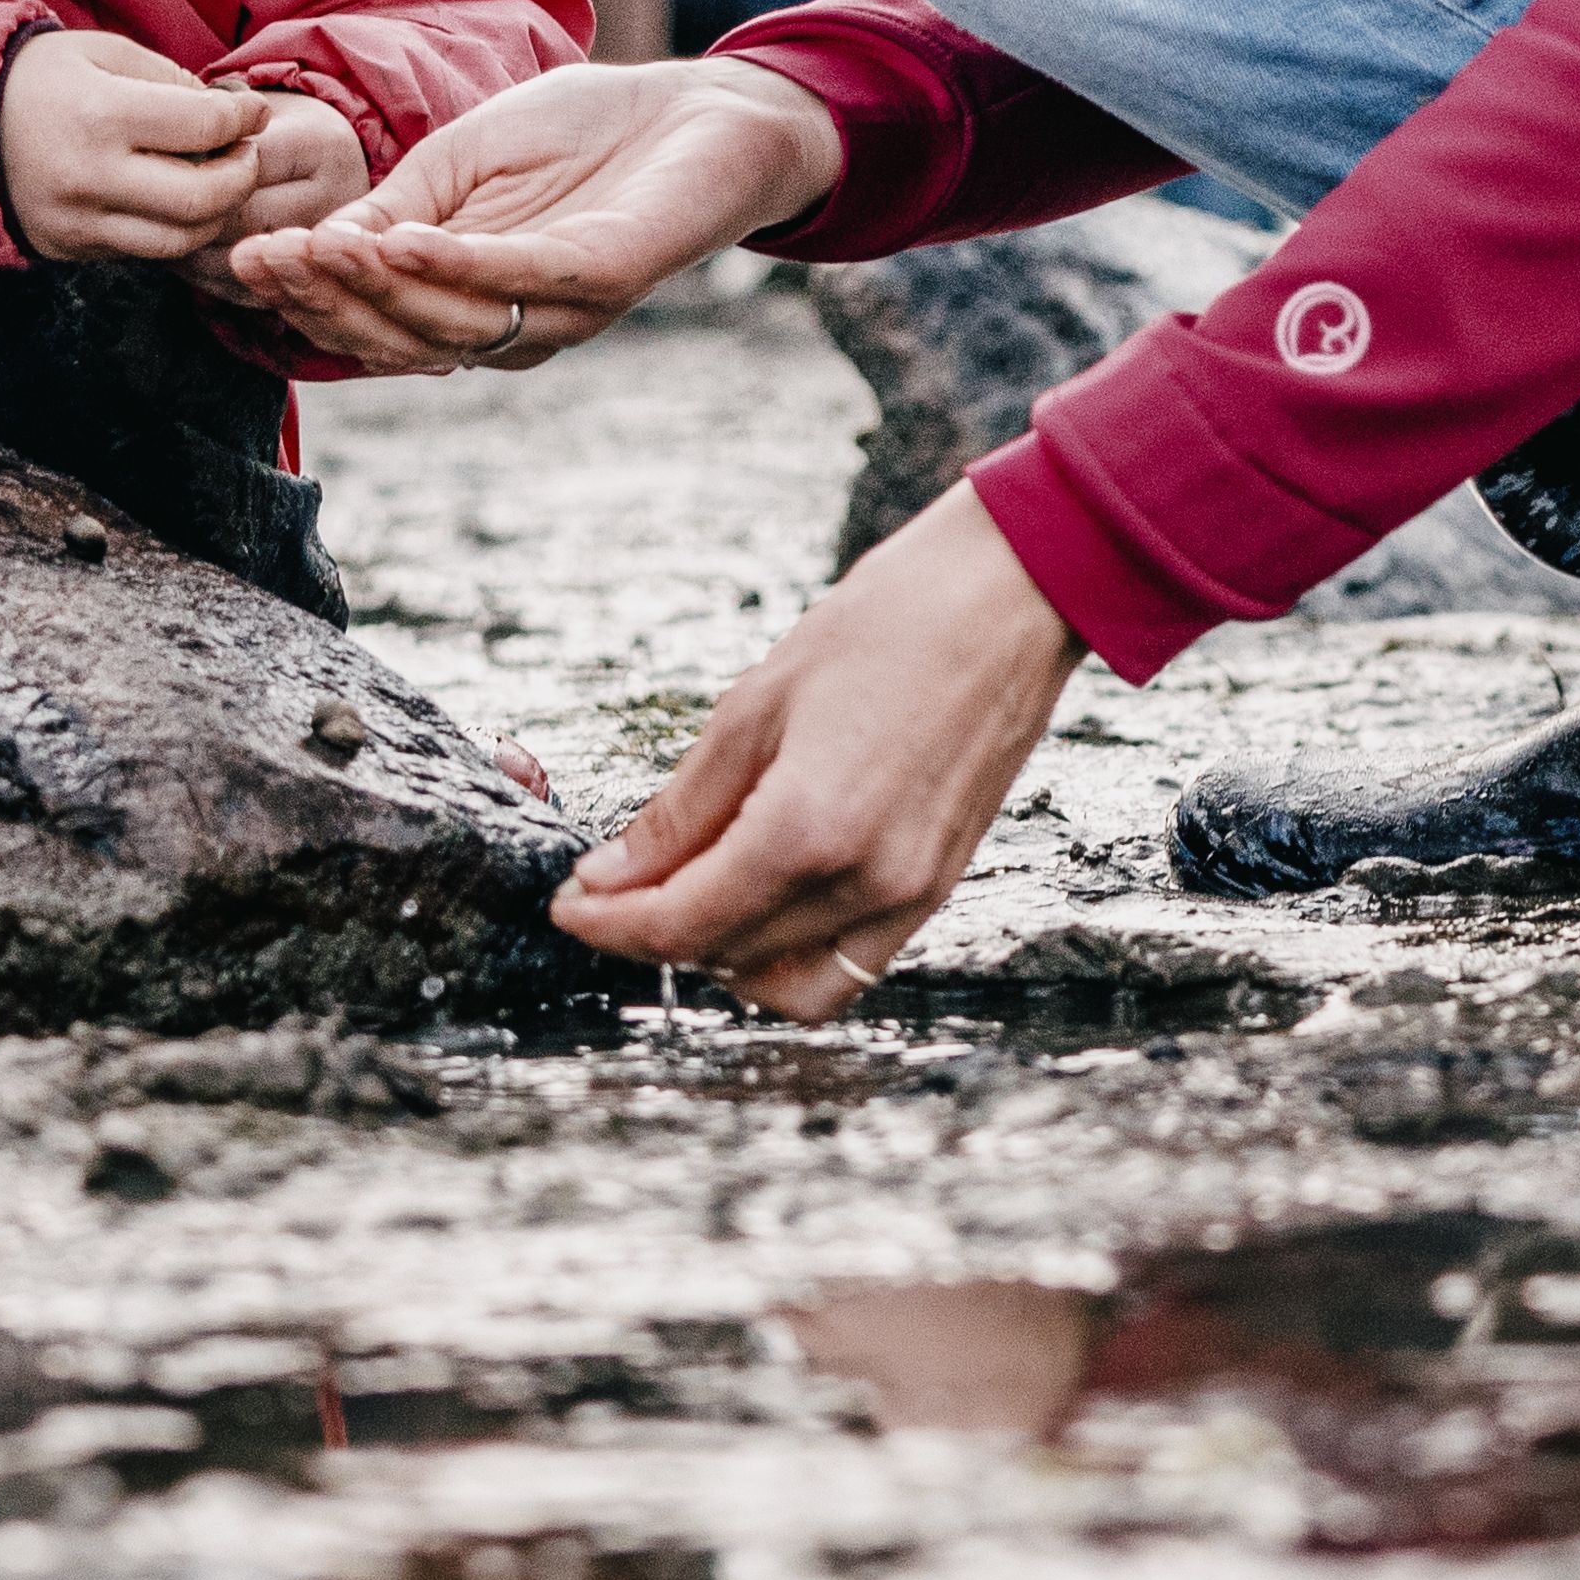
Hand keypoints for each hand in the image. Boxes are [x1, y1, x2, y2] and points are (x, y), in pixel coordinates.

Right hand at [0, 28, 294, 262]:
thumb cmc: (39, 78)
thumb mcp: (104, 53)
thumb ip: (170, 80)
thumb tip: (227, 112)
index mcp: (103, 115)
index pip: (205, 128)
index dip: (245, 119)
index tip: (254, 112)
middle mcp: (92, 177)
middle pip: (202, 200)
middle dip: (243, 177)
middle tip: (248, 154)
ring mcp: (78, 221)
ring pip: (178, 240)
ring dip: (215, 214)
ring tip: (219, 180)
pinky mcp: (69, 247)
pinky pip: (142, 249)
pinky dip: (173, 229)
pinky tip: (177, 199)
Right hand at [208, 56, 842, 371]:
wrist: (704, 107)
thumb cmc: (584, 131)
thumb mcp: (461, 161)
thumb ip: (396, 207)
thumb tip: (310, 248)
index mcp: (473, 299)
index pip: (375, 317)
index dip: (307, 293)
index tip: (242, 253)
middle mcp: (514, 321)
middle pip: (399, 337)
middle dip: (324, 300)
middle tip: (261, 257)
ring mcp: (562, 308)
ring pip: (448, 323)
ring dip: (373, 288)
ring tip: (312, 247)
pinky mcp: (607, 276)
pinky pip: (516, 281)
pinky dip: (452, 266)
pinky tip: (399, 240)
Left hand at [551, 481, 1083, 1016]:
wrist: (1012, 596)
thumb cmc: (888, 624)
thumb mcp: (756, 704)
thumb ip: (682, 808)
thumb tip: (613, 874)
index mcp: (808, 831)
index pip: (681, 924)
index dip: (607, 923)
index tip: (566, 904)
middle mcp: (864, 884)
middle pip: (725, 957)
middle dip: (651, 933)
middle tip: (609, 887)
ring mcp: (911, 896)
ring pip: (790, 984)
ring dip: (724, 957)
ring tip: (685, 895)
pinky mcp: (939, 887)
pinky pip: (852, 965)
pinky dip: (791, 953)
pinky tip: (757, 898)